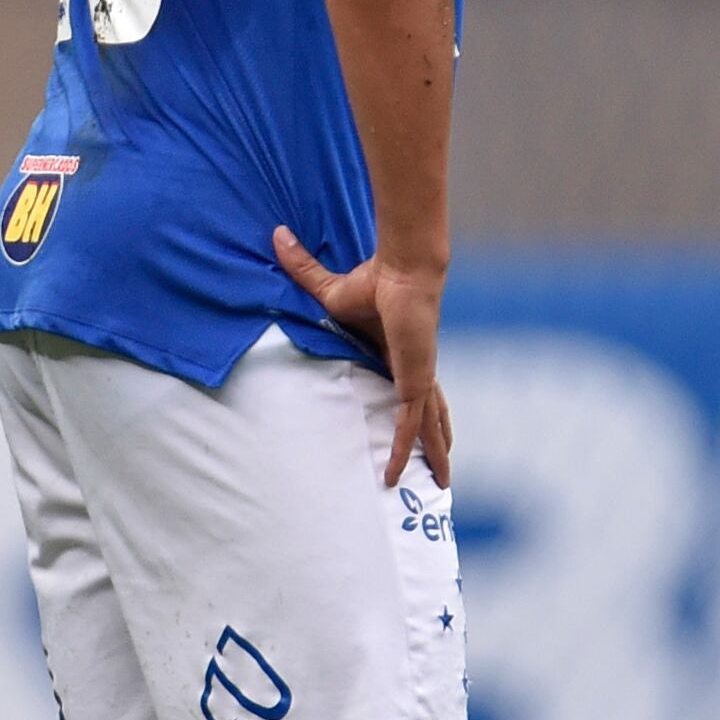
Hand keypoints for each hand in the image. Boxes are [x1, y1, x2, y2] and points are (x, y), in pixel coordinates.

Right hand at [273, 227, 453, 487]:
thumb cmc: (372, 280)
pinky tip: (396, 475)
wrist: (404, 273)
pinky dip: (402, 451)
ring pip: (430, 427)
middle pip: (432, 414)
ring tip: (441, 484)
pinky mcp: (413, 383)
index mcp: (400, 356)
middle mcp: (415, 371)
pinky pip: (406, 426)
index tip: (417, 428)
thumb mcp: (328, 291)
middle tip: (442, 470)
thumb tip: (277, 235)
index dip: (418, 411)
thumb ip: (303, 271)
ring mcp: (417, 379)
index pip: (413, 391)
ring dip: (436, 455)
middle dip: (439, 441)